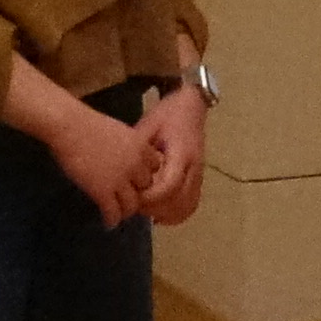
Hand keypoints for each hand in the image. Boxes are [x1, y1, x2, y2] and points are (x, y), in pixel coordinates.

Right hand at [41, 95, 153, 231]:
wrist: (69, 127)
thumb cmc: (87, 124)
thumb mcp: (118, 130)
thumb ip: (128, 145)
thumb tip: (126, 156)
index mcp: (140, 146)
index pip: (155, 167)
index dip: (145, 174)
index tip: (138, 180)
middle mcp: (135, 164)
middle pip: (147, 188)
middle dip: (139, 193)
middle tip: (128, 199)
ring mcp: (120, 180)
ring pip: (132, 205)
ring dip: (126, 211)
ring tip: (119, 214)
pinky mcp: (103, 192)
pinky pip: (113, 212)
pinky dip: (111, 220)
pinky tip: (108, 223)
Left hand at [132, 84, 209, 227]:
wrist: (191, 106)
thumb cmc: (168, 114)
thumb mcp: (148, 126)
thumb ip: (137, 151)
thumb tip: (120, 174)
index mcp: (182, 153)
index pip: (169, 186)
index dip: (150, 197)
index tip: (132, 196)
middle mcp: (194, 168)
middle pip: (179, 201)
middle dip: (155, 208)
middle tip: (133, 204)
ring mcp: (199, 175)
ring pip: (187, 206)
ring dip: (166, 213)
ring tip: (145, 209)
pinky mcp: (198, 179)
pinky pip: (191, 204)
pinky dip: (176, 213)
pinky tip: (159, 214)